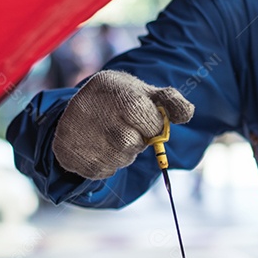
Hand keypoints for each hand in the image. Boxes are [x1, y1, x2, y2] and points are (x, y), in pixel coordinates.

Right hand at [52, 70, 194, 179]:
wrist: (79, 111)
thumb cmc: (121, 101)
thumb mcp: (144, 93)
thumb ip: (169, 101)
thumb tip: (188, 113)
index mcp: (111, 87)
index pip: (145, 118)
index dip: (152, 126)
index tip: (147, 122)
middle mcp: (88, 107)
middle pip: (129, 143)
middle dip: (137, 141)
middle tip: (128, 130)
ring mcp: (75, 131)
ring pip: (118, 159)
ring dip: (124, 155)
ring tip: (113, 137)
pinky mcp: (68, 153)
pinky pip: (103, 170)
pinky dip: (108, 164)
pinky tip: (100, 147)